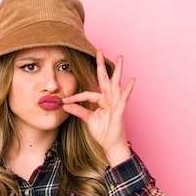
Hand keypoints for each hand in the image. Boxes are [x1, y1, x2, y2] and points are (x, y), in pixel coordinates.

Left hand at [62, 49, 134, 165]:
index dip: (75, 97)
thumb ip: (77, 111)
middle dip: (101, 64)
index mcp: (101, 101)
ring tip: (120, 58)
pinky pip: (124, 98)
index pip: (87, 93)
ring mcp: (116, 103)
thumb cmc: (102, 132)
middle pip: (104, 78)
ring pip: (115, 83)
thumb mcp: (87, 119)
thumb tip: (65, 105)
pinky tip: (132, 80)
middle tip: (99, 50)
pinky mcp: (120, 110)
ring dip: (118, 70)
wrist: (110, 145)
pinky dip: (128, 89)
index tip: (64, 100)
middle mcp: (109, 99)